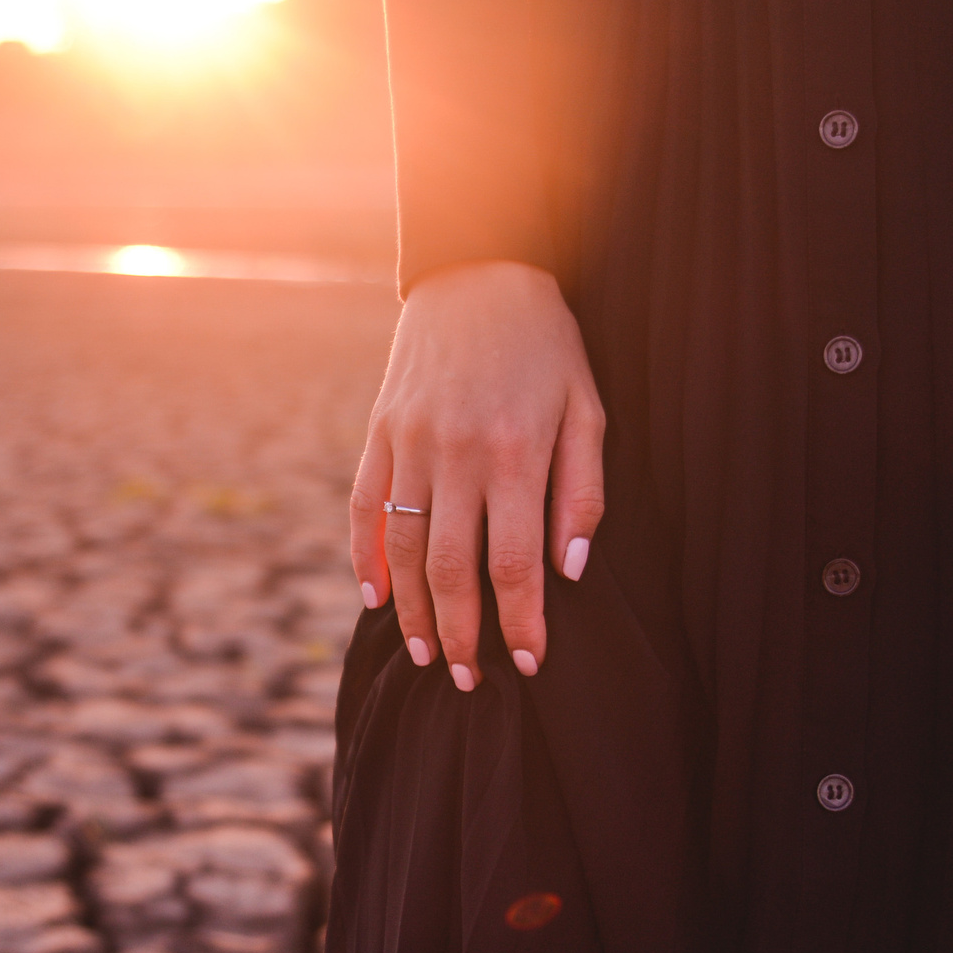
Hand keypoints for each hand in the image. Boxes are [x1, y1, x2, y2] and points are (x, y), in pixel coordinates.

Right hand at [349, 260, 605, 689]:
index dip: (521, 623)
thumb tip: (571, 570)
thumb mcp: (588, 409)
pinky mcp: (380, 432)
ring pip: (405, 548)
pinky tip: (375, 598)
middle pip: (453, 570)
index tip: (527, 664)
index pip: (517, 564)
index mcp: (518, 453)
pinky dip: (365, 557)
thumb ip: (583, 491)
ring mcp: (411, 443)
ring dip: (412, 611)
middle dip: (461, 635)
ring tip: (425, 654)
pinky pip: (364, 507)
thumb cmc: (547, 347)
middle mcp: (458, 454)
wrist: (478, 271)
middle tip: (470, 681)